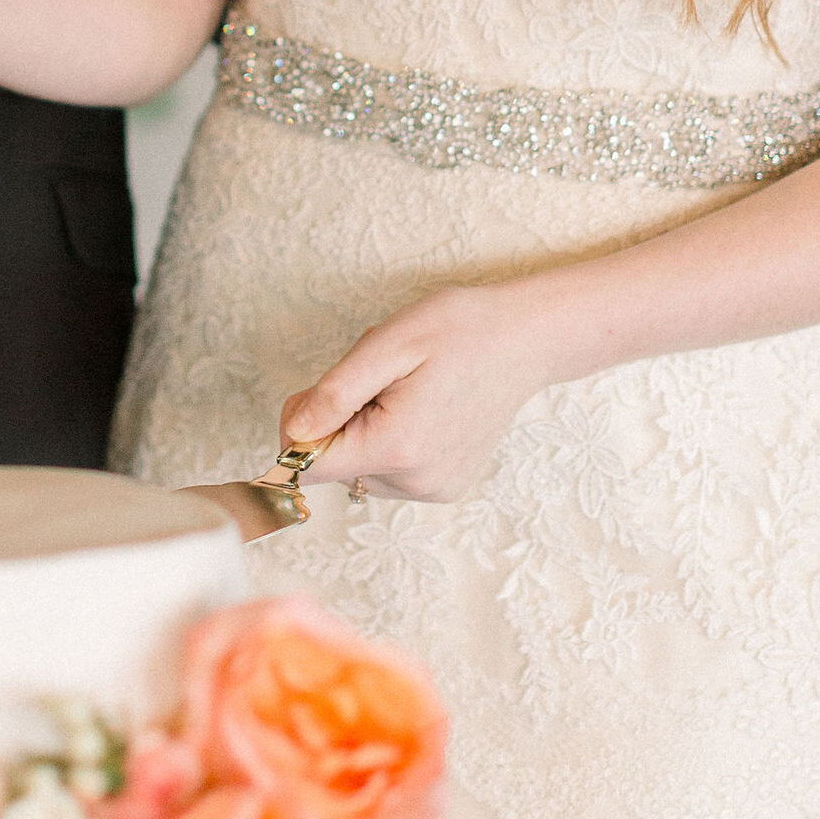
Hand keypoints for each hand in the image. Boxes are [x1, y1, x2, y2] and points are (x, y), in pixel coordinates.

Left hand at [281, 280, 558, 504]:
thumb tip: (295, 432)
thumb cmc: (458, 330)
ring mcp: (435, 488)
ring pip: (362, 466)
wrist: (525, 339)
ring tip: (404, 387)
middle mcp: (416, 482)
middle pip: (336, 465)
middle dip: (340, 418)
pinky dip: (391, 437)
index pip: (308, 467)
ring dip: (366, 427)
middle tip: (378, 376)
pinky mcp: (446, 485)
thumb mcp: (386, 344)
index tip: (322, 392)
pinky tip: (421, 404)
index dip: (299, 428)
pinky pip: (392, 469)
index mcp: (397, 449)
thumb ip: (335, 393)